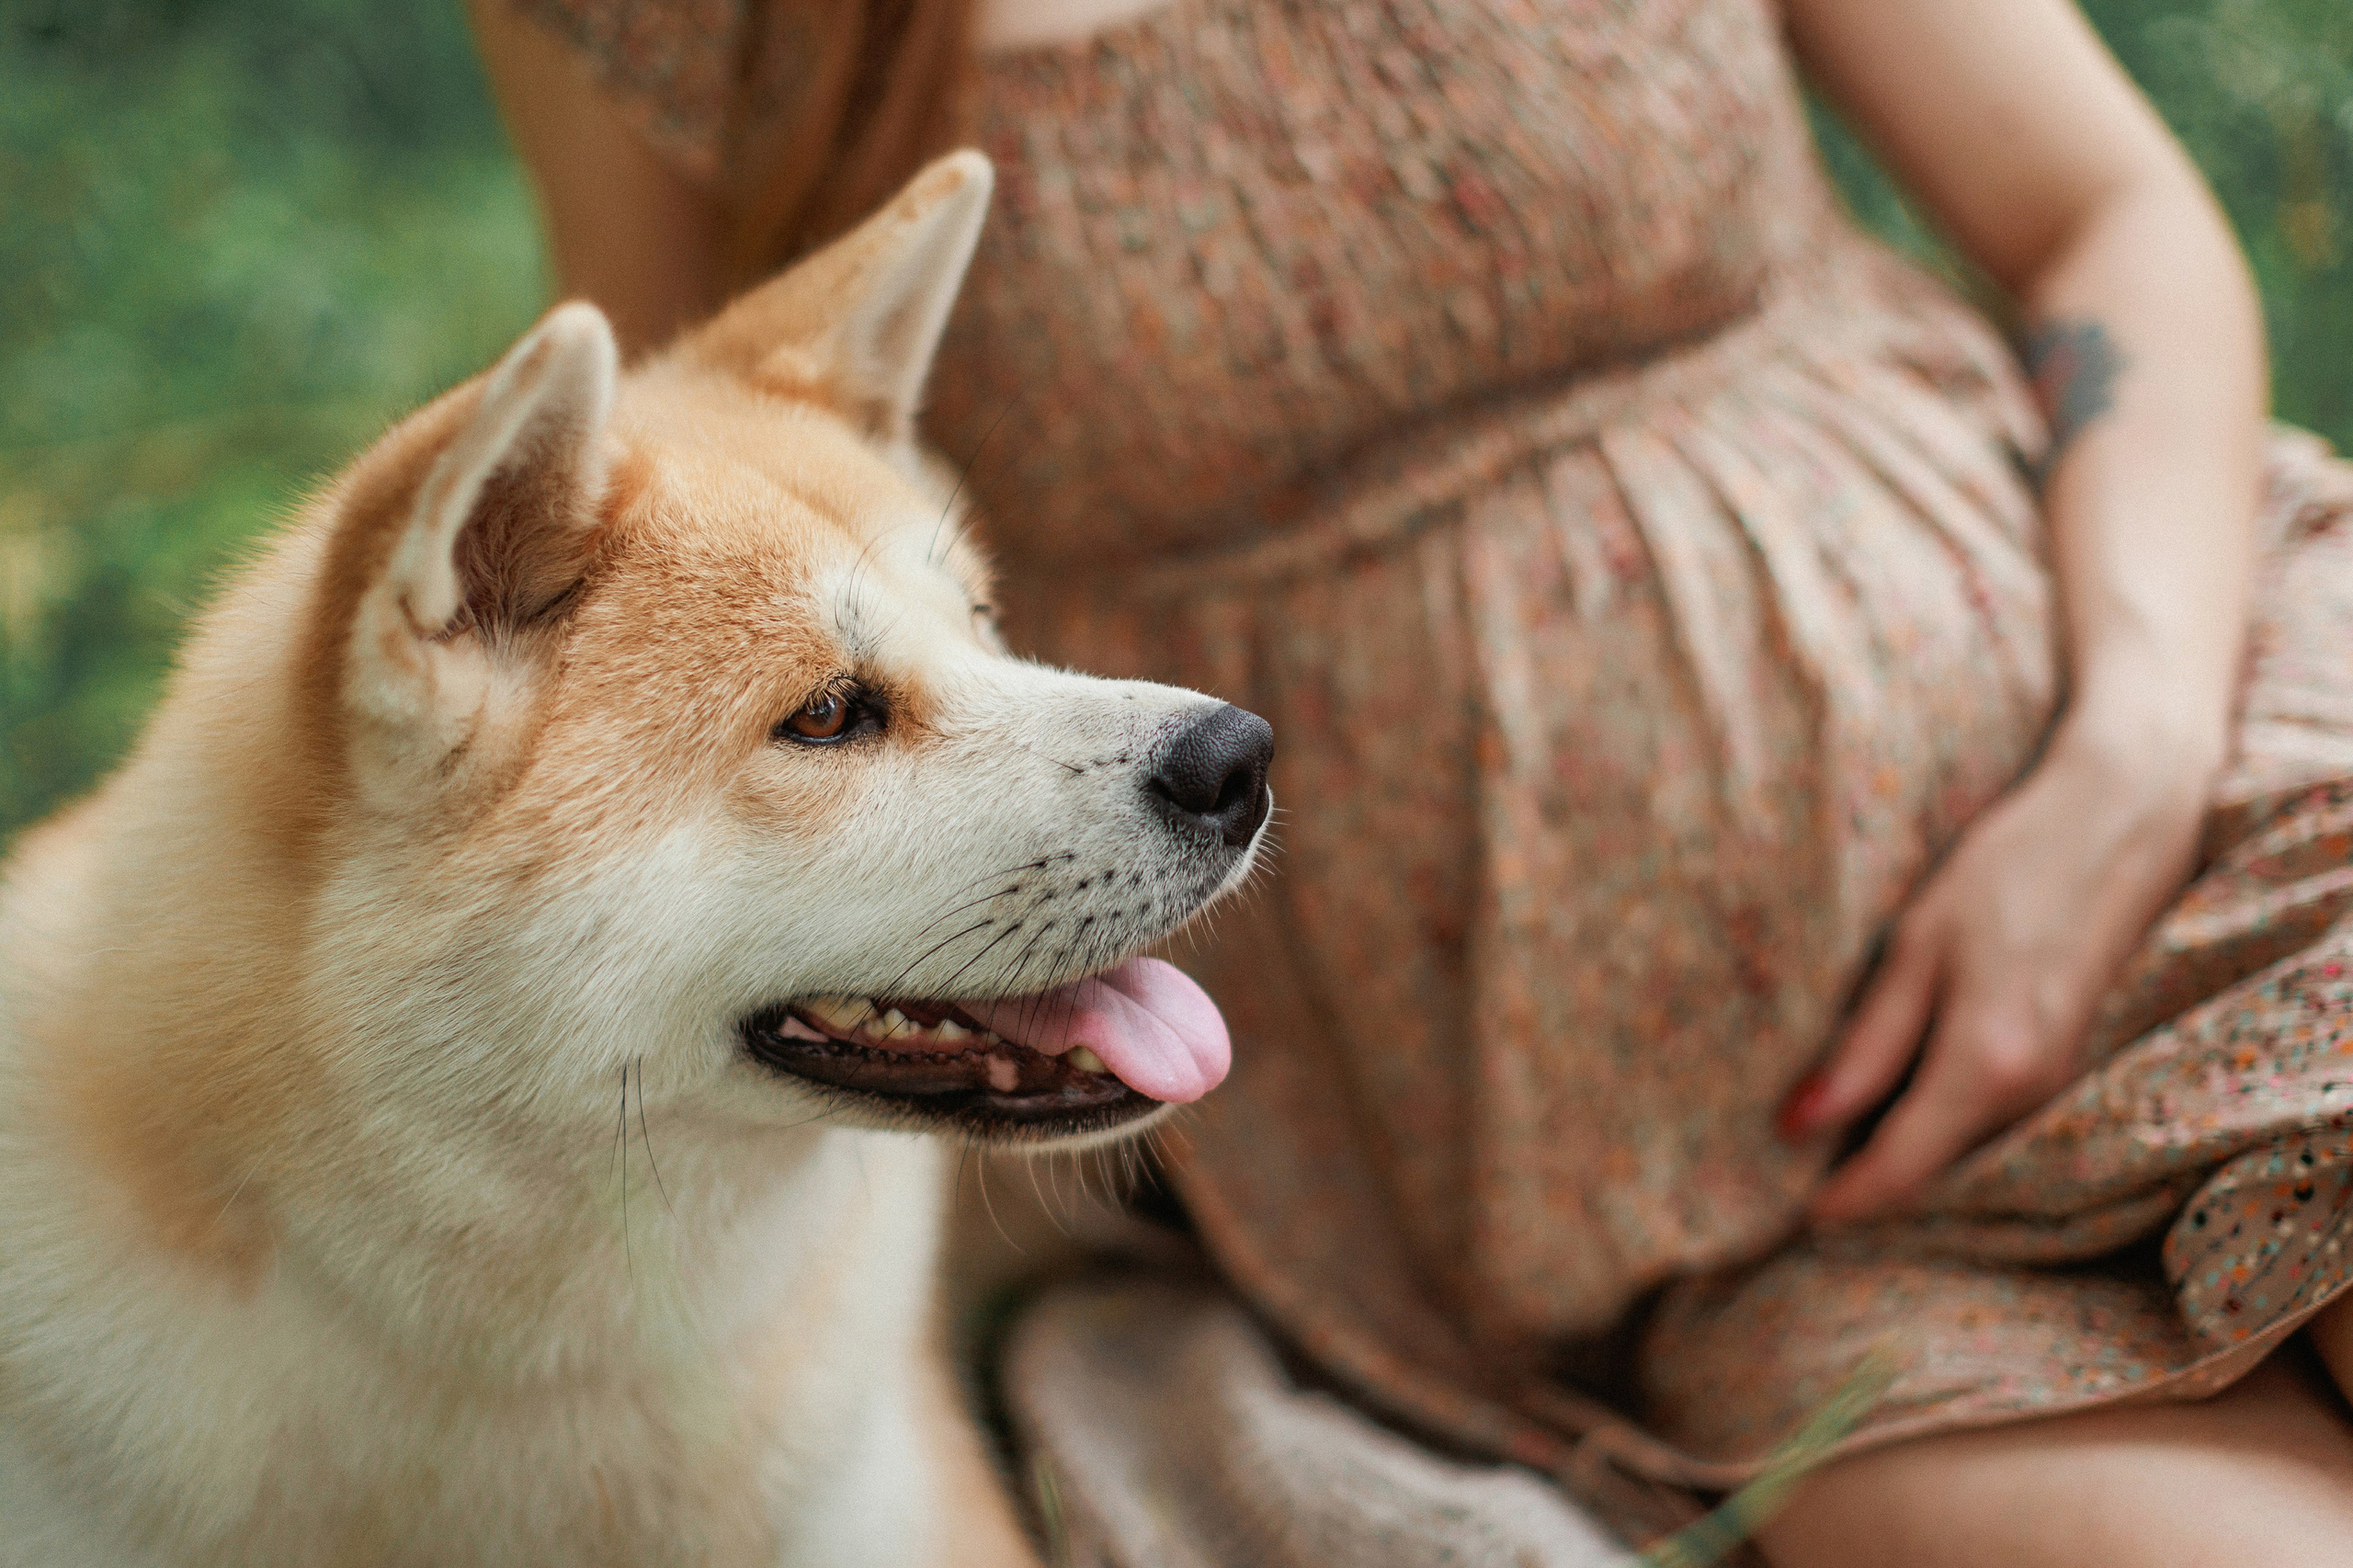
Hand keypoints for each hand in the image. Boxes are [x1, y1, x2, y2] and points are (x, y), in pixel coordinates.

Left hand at [1780, 712, 2220, 1222]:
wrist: (2122, 823)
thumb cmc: (2007, 869)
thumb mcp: (1916, 948)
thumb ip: (1866, 1045)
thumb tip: (1797, 1123)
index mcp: (1985, 1064)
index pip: (1901, 1169)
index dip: (1843, 1200)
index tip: (1787, 1211)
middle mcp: (2032, 1090)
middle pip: (1935, 1171)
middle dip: (1866, 1182)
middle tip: (1789, 1178)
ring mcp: (2060, 1080)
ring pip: (1965, 1147)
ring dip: (1905, 1151)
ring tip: (1830, 1139)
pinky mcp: (2070, 1061)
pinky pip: (1994, 1116)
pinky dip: (1943, 1119)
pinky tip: (1897, 1095)